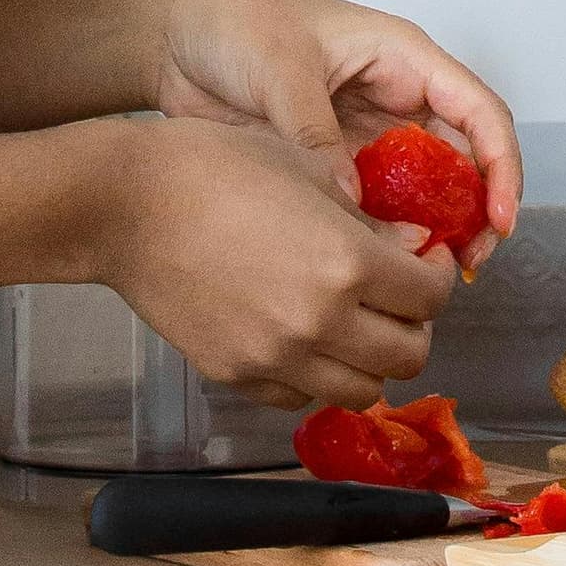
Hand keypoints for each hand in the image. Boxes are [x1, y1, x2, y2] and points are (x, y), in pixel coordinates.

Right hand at [90, 113, 456, 405]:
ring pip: (361, 392)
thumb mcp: (308, 172)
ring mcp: (277, 359)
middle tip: (399, 294)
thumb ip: (369, 222)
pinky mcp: (239, 378)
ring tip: (357, 321)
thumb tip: (413, 247)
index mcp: (346, 263)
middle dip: (415, 324)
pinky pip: (303, 397)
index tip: (425, 259)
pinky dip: (319, 376)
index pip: (430, 298)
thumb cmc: (214, 167)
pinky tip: (307, 337)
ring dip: (372, 360)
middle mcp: (320, 323)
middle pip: (408, 356)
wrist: (128, 205)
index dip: (437, 276)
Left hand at [143, 0, 520, 271]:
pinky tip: (378, 272)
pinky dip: (384, 239)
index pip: (479, 111)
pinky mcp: (333, 167)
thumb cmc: (233, 21)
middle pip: (463, 160)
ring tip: (428, 280)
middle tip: (467, 265)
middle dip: (476, 212)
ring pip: (424, 192)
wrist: (172, 36)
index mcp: (401, 57)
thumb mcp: (280, 66)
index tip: (498, 220)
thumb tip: (348, 201)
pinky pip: (375, 209)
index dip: (501, 166)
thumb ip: (315, 132)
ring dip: (434, 233)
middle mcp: (395, 98)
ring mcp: (365, 136)